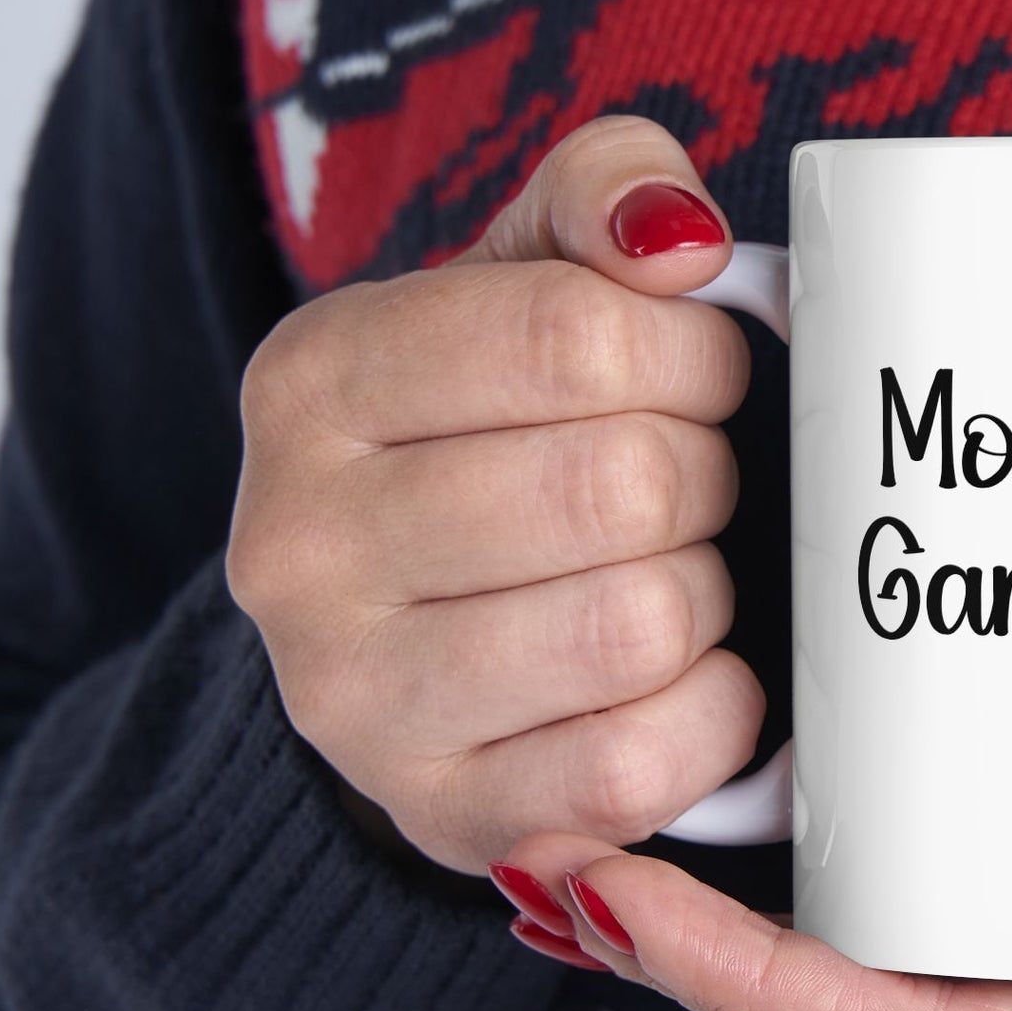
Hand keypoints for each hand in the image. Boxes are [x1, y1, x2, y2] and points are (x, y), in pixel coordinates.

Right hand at [227, 116, 763, 873]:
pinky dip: (711, 715)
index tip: (699, 376)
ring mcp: (357, 701)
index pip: (576, 336)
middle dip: (702, 478)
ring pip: (639, 626)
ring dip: (703, 596)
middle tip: (685, 486)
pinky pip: (641, 766)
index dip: (693, 356)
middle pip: (621, 486)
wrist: (412, 632)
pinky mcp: (446, 815)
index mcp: (314, 381)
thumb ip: (604, 195)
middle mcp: (300, 546)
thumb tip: (679, 239)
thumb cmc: (497, 436)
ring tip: (669, 576)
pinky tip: (684, 678)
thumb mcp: (526, 279)